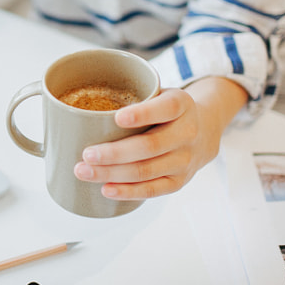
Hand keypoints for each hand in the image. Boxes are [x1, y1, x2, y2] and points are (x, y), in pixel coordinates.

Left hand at [72, 78, 246, 199]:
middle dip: (114, 153)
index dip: (143, 114)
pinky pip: (152, 190)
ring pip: (146, 170)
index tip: (117, 117)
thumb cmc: (167, 112)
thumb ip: (132, 97)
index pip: (165, 108)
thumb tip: (81, 107)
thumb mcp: (159, 94)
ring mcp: (184, 160)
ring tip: (84, 171)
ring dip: (112, 173)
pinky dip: (128, 191)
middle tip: (86, 154)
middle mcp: (187, 133)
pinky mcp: (178, 181)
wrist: (203, 132)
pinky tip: (106, 189)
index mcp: (181, 105)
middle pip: (150, 146)